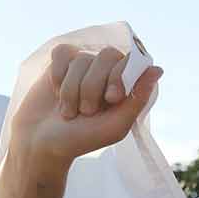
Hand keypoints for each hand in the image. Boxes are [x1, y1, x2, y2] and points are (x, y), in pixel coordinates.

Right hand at [8, 44, 162, 170]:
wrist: (41, 144)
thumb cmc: (81, 139)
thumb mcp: (115, 126)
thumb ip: (138, 99)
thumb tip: (158, 69)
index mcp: (124, 86)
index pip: (131, 61)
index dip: (119, 76)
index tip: (110, 98)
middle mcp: (106, 72)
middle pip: (108, 55)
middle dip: (93, 86)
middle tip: (86, 111)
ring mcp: (83, 65)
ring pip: (82, 58)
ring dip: (72, 89)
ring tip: (69, 111)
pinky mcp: (60, 63)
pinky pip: (63, 52)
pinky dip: (58, 75)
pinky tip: (55, 92)